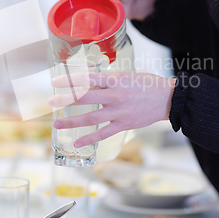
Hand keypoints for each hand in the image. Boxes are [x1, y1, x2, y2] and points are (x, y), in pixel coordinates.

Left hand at [48, 72, 175, 146]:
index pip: (87, 78)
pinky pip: (103, 133)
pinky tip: (77, 142)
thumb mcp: (126, 75)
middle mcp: (115, 95)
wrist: (168, 99)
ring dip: (71, 121)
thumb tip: (88, 83)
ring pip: (90, 117)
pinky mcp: (124, 125)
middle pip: (84, 97)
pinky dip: (89, 138)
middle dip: (64, 100)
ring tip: (56, 124)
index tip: (55, 83)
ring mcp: (118, 112)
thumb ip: (107, 80)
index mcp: (115, 79)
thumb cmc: (147, 84)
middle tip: (50, 102)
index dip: (69, 81)